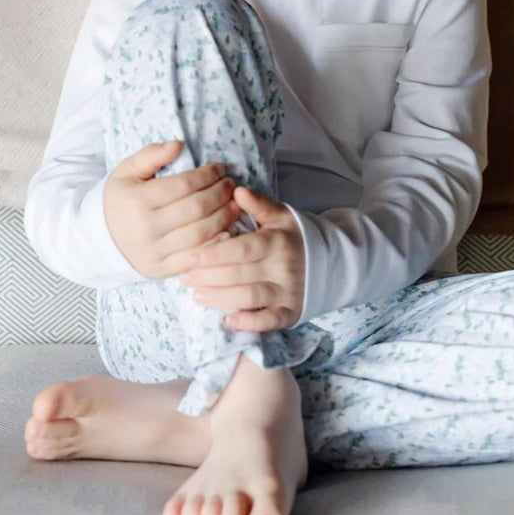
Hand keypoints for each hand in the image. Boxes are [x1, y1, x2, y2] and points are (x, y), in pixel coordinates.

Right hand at [103, 140, 242, 279]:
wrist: (101, 241)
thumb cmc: (120, 201)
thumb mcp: (126, 173)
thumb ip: (150, 155)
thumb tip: (178, 145)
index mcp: (138, 200)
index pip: (184, 185)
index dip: (207, 175)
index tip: (220, 169)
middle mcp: (147, 227)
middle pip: (196, 208)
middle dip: (220, 194)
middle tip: (231, 185)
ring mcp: (155, 251)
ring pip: (200, 233)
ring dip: (224, 217)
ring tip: (235, 204)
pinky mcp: (162, 269)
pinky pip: (195, 257)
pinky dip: (215, 244)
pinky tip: (227, 231)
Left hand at [180, 186, 305, 331]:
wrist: (329, 262)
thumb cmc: (294, 237)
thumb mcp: (281, 216)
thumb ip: (259, 205)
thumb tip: (237, 191)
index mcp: (278, 241)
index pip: (241, 249)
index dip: (213, 254)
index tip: (190, 257)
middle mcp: (284, 268)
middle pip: (240, 274)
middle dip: (208, 277)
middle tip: (184, 277)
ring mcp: (288, 292)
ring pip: (249, 297)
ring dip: (220, 298)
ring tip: (197, 296)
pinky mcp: (291, 313)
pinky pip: (269, 321)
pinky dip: (249, 323)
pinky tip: (228, 321)